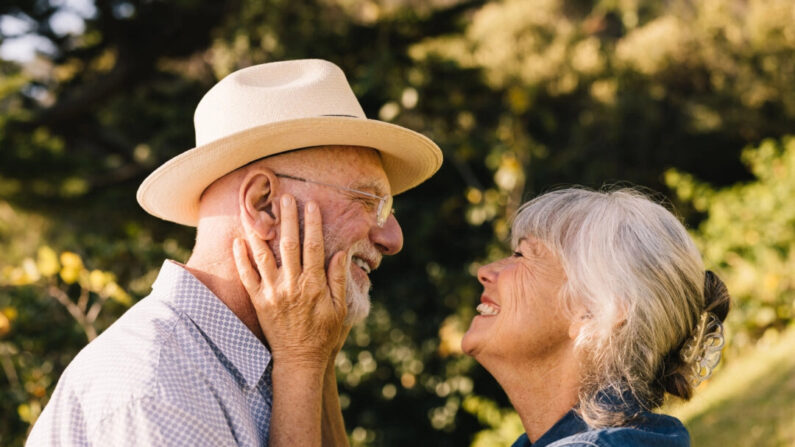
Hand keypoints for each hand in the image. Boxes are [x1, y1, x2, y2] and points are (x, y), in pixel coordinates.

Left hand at [233, 194, 347, 369]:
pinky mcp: (258, 301)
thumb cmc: (323, 334)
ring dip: (261, 231)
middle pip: (289, 244)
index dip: (312, 224)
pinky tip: (238, 240)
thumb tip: (340, 253)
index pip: (313, 246)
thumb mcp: (340, 309)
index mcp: (313, 285)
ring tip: (257, 211)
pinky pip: (247, 276)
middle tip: (285, 197)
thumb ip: (338, 279)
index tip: (311, 204)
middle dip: (287, 218)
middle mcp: (291, 285)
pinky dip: (241, 258)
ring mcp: (272, 292)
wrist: (299, 360)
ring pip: (264, 255)